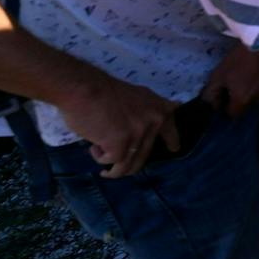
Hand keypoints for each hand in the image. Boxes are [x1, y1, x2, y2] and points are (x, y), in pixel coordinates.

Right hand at [56, 74, 179, 178]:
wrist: (84, 88)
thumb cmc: (103, 91)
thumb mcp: (136, 96)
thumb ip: (145, 110)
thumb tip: (146, 125)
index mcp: (159, 109)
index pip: (171, 129)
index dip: (172, 141)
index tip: (174, 149)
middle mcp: (154, 122)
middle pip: (145, 154)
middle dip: (131, 165)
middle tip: (117, 168)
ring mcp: (139, 134)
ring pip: (130, 164)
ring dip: (116, 170)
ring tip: (105, 170)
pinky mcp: (121, 144)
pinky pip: (112, 161)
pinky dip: (101, 158)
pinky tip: (94, 148)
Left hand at [202, 44, 258, 117]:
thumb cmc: (239, 58)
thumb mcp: (219, 73)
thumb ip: (211, 93)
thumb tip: (212, 105)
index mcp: (243, 100)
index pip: (232, 114)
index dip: (227, 105)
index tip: (226, 93)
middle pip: (247, 104)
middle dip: (242, 96)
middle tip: (239, 80)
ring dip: (255, 88)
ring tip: (253, 72)